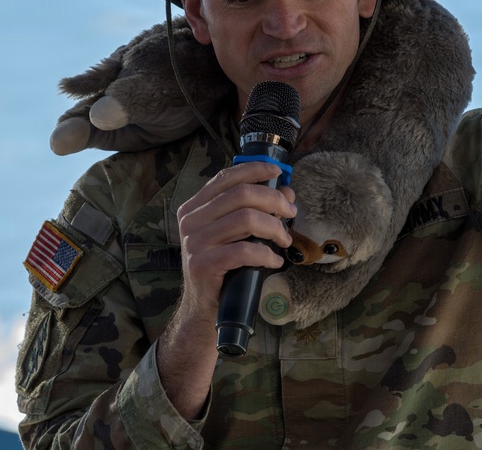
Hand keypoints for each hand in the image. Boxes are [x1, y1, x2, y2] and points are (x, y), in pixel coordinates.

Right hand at [157, 162, 294, 418]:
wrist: (203, 311)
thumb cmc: (224, 268)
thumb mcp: (237, 235)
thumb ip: (257, 210)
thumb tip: (287, 191)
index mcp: (194, 207)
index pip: (226, 177)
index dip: (255, 170)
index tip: (279, 173)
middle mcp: (190, 220)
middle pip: (241, 194)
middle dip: (274, 200)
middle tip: (291, 212)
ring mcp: (194, 242)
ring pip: (246, 219)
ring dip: (274, 227)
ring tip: (285, 239)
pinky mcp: (203, 265)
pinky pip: (245, 250)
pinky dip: (267, 254)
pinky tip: (275, 261)